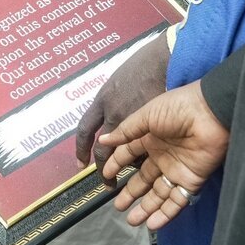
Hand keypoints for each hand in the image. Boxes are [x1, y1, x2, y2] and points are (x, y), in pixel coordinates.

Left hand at [75, 36, 170, 172]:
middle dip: (103, 169)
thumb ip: (113, 97)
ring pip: (125, 155)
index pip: (84, 130)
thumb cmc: (143, 65)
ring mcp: (133, 123)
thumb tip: (113, 108)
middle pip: (102, 150)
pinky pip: (147, 151)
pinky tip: (151, 168)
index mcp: (102, 100)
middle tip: (107, 182)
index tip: (80, 164)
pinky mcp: (154, 128)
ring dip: (126, 169)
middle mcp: (113, 114)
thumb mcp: (119, 79)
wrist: (164, 59)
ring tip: (131, 185)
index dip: (80, 149)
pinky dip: (147, 160)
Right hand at [97, 82, 228, 229]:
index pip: (129, 155)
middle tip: (117, 206)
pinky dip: (165, 214)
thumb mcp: (146, 115)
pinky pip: (176, 201)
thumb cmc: (176, 108)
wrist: (208, 113)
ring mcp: (176, 170)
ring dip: (146, 208)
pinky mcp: (191, 181)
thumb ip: (125, 131)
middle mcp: (161, 157)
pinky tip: (152, 223)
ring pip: (158, 194)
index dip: (116, 166)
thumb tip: (102, 140)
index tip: (105, 177)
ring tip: (132, 221)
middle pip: (143, 180)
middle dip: (130, 193)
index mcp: (149, 139)